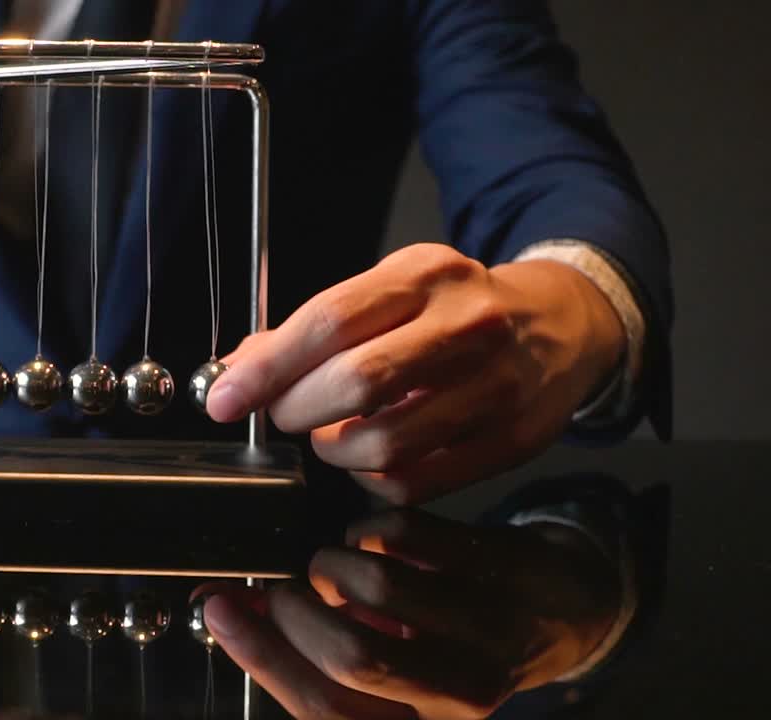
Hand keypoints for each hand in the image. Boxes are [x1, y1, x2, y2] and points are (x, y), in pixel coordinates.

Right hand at [197, 508, 623, 718]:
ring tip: (332, 560)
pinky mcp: (504, 570)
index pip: (326, 710)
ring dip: (333, 562)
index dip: (262, 656)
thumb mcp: (388, 665)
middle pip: (349, 658)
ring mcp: (490, 633)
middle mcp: (461, 696)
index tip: (220, 605)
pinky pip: (406, 533)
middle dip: (295, 609)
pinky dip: (369, 527)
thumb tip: (226, 607)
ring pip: (377, 588)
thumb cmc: (454, 643)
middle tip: (285, 583)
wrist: (564, 610)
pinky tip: (372, 536)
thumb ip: (310, 647)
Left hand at [206, 243, 624, 503]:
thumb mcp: (388, 292)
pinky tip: (372, 458)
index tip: (223, 398)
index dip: (267, 367)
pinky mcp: (513, 438)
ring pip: (385, 443)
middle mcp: (467, 323)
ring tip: (332, 435)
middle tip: (284, 415)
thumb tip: (235, 370)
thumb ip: (309, 329)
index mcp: (424, 274)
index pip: (330, 321)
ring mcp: (497, 384)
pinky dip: (374, 479)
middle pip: (357, 381)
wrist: (560, 322)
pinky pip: (416, 480)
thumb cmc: (454, 309)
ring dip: (334, 451)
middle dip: (297, 410)